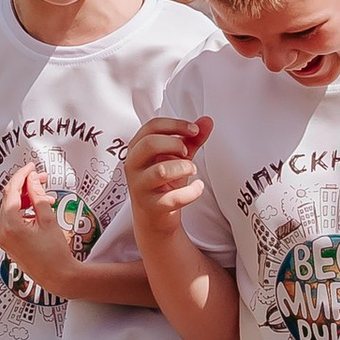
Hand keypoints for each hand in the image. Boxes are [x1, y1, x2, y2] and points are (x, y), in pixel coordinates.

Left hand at [0, 161, 83, 293]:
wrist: (58, 276)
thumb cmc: (55, 254)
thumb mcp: (48, 219)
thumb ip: (38, 196)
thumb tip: (32, 180)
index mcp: (10, 225)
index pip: (12, 191)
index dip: (22, 176)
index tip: (31, 168)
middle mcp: (2, 232)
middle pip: (10, 199)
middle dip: (26, 187)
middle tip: (40, 179)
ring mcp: (4, 238)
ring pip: (11, 209)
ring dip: (26, 199)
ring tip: (45, 195)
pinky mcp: (8, 242)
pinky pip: (13, 220)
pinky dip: (24, 211)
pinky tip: (39, 208)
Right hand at [124, 113, 212, 237]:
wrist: (155, 217)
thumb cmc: (163, 183)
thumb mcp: (176, 157)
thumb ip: (191, 139)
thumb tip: (206, 122)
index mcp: (137, 148)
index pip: (152, 126)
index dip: (176, 125)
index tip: (193, 130)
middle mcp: (133, 166)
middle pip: (150, 144)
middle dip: (175, 145)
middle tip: (187, 154)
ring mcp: (140, 187)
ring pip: (161, 171)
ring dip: (183, 167)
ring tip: (192, 170)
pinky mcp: (151, 206)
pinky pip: (173, 197)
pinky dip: (192, 192)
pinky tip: (197, 188)